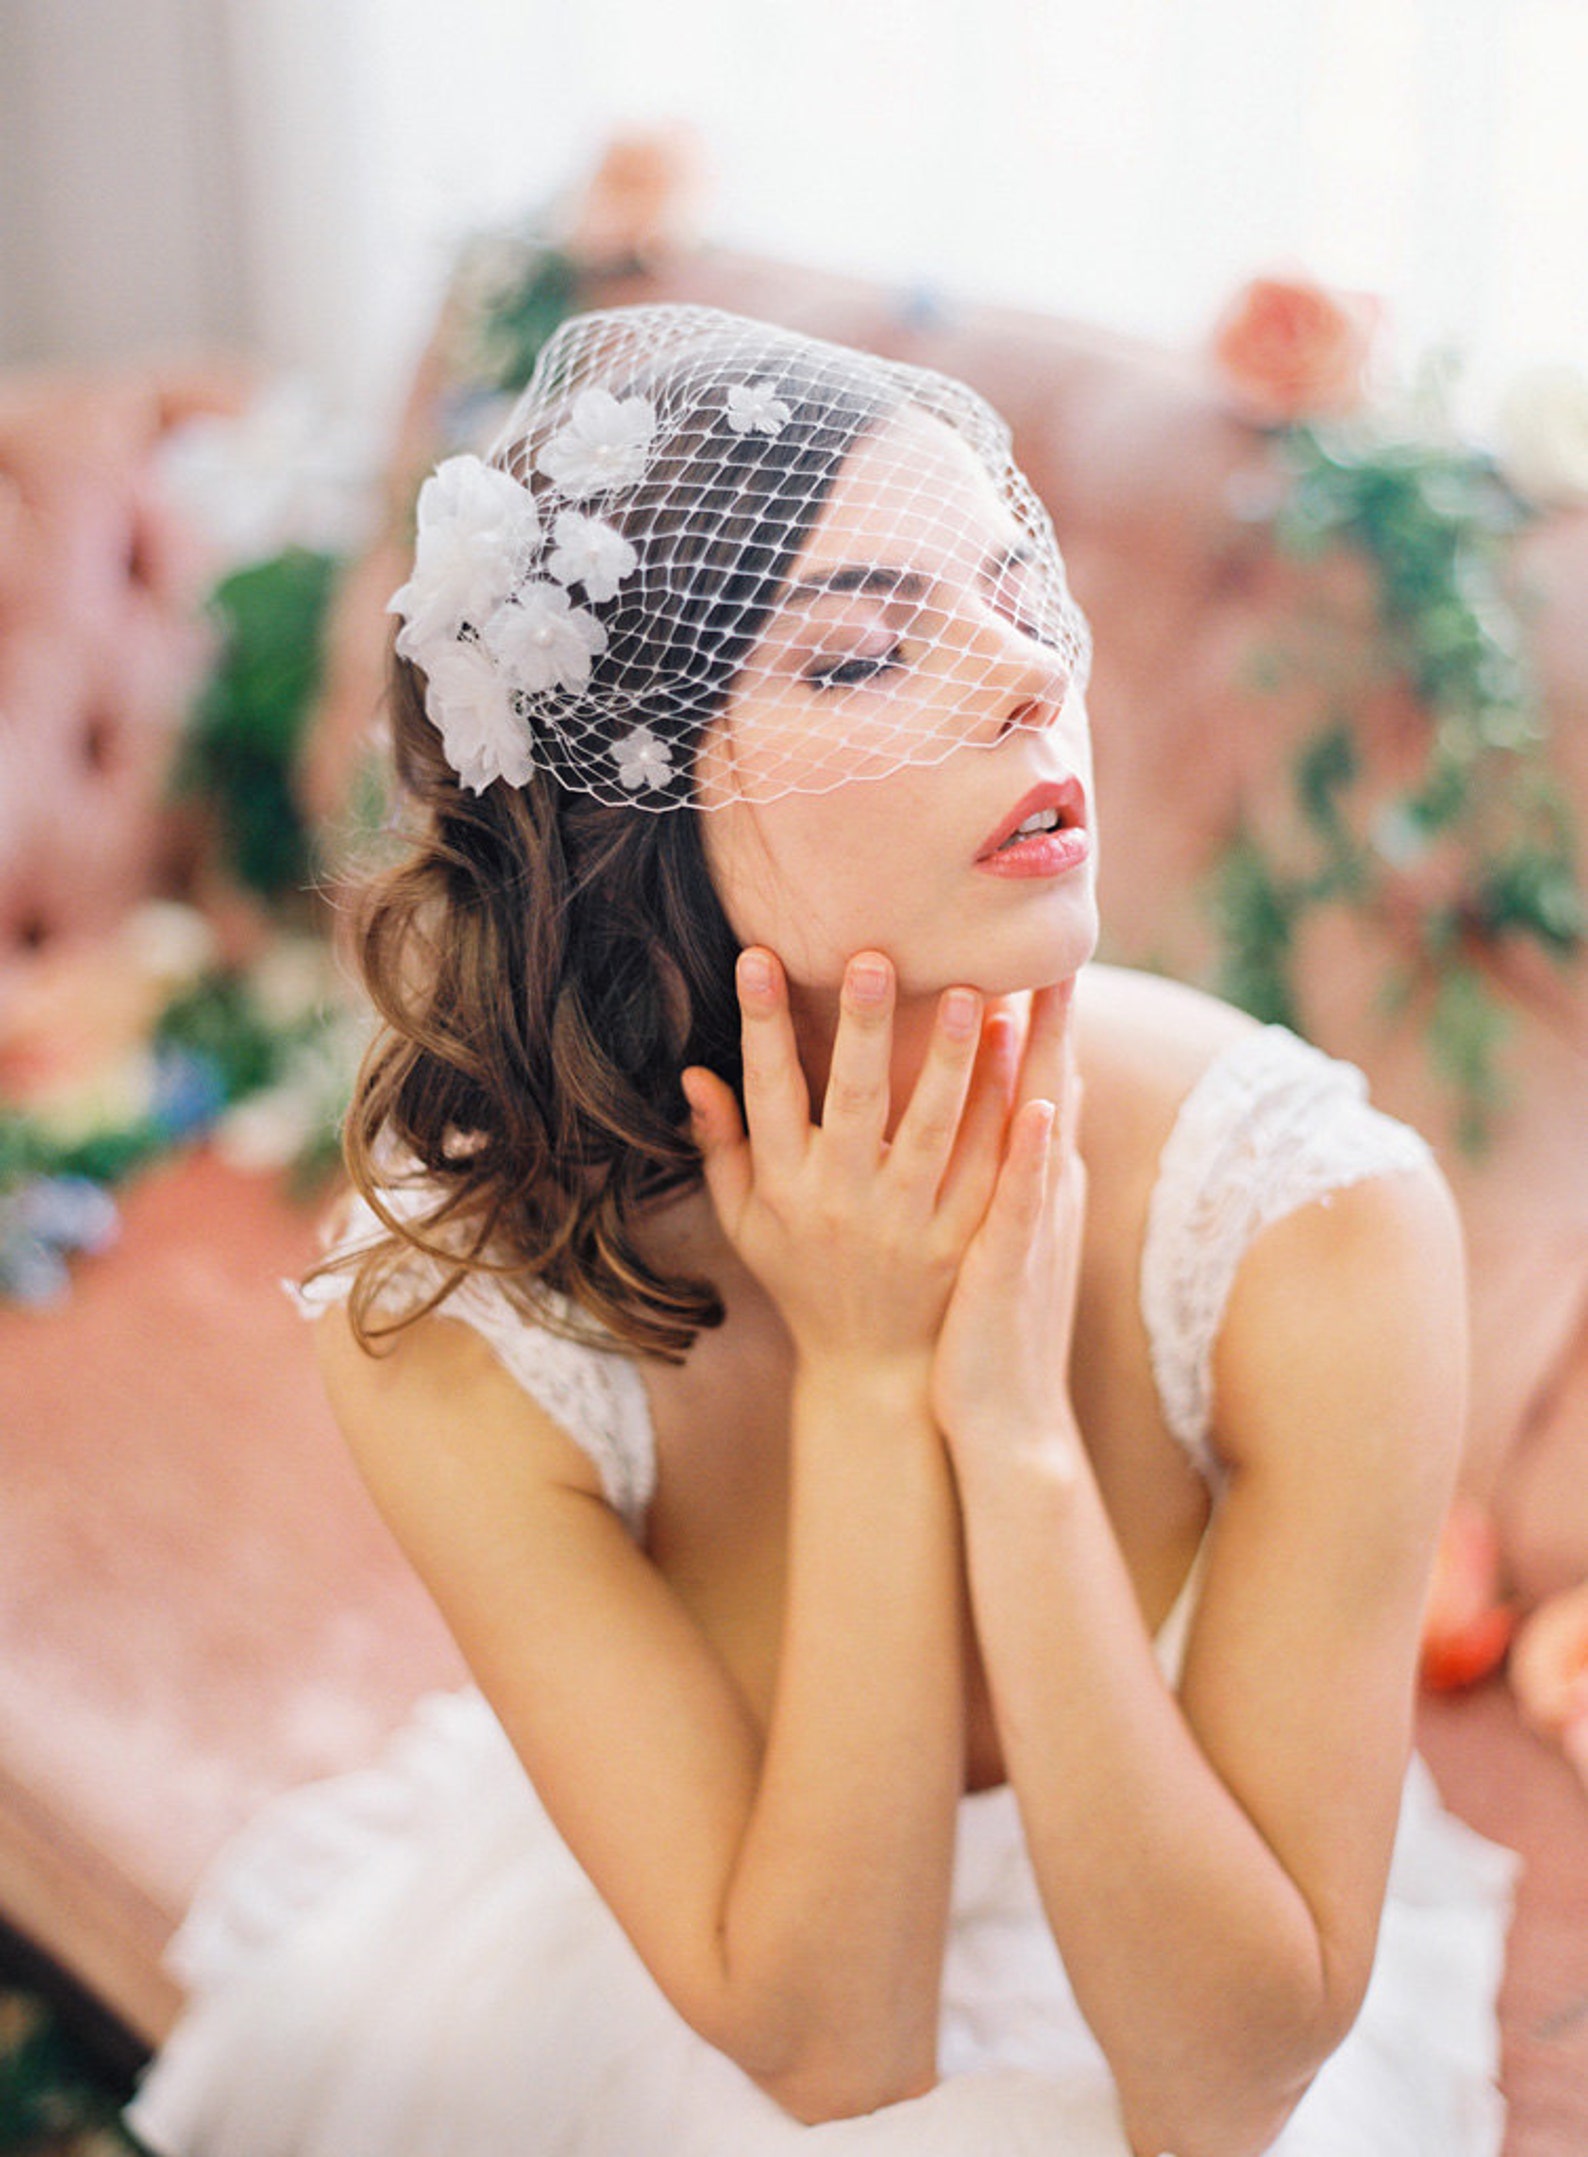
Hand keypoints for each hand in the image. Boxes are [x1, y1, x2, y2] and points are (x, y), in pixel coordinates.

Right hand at [682, 948, 1016, 1377]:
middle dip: (862, 1028)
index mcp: (785, 1188)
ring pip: (932, 1131)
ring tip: (969, 992)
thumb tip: (694, 1073)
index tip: (759, 954)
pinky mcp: (962, 1242)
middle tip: (872, 956)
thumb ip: (722, 1147)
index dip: (761, 1024)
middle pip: (854, 1102)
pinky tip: (1021, 1054)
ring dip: (952, 1061)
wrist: (871, 1371)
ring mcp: (907, 1225)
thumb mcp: (744, 1222)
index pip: (767, 1092)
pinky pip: (986, 1169)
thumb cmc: (802, 1280)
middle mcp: (844, 1203)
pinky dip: (1004, 1113)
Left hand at [931, 980, 1087, 1460]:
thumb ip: (1008, 1162)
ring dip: (1035, 1059)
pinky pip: (1022, 1204)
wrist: (1005, 1421)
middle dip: (1049, 1010)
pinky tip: (1042, 1111)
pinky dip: (1035, 1157)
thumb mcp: (1001, 1229)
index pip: (1034, 1079)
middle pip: (1047, 1083)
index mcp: (1027, 1179)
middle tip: (1050, 933)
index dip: (1039, 1014)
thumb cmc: (985, 1322)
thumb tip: (1029, 1096)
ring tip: (1036, 990)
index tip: (1036, 944)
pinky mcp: (1011, 1269)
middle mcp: (1038, 1191)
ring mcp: (1031, 1227)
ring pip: (1037, 1128)